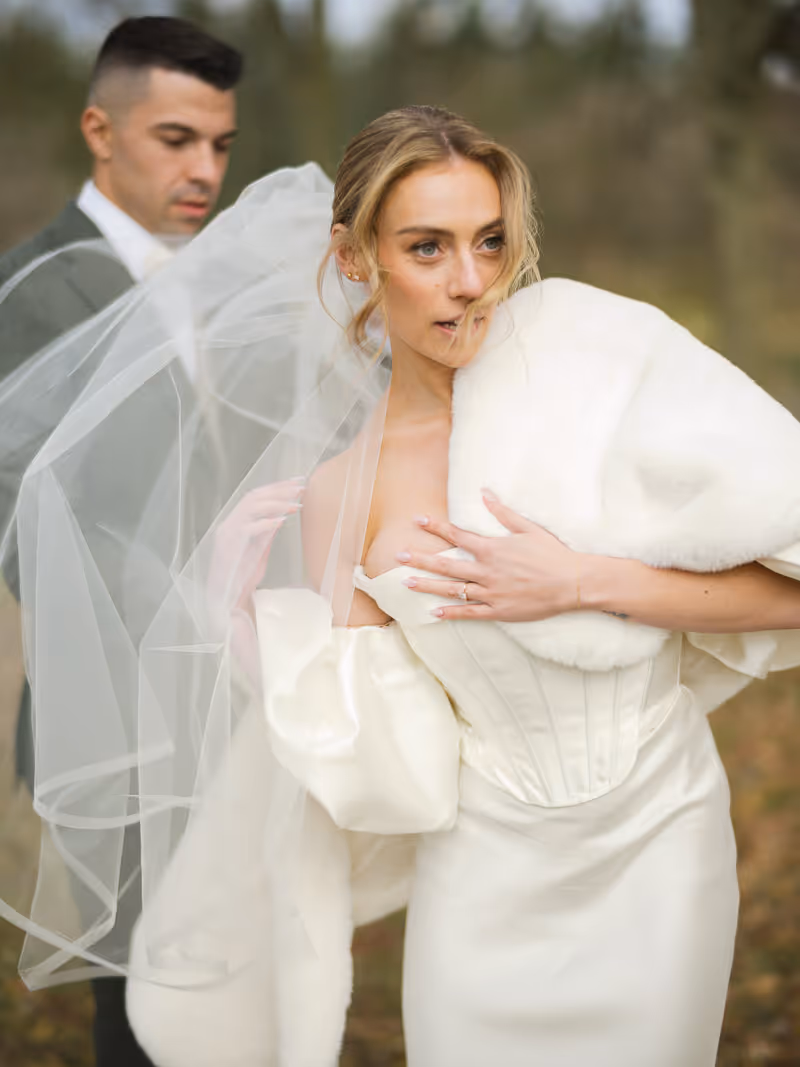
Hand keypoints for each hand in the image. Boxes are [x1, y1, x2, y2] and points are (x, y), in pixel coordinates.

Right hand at [208, 479, 303, 615]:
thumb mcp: (259, 551)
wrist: (226, 600)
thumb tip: (280, 517)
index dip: (276, 488)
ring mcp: (228, 534)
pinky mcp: (230, 546)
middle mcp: (229, 524)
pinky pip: (248, 528)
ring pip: (250, 507)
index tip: (297, 482)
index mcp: (235, 523)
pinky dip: (266, 522)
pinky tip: (282, 520)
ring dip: (276, 503)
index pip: (255, 497)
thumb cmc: (241, 577)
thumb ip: (266, 534)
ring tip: (296, 503)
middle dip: (278, 489)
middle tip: (301, 487)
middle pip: (253, 497)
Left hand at [398, 490, 581, 621]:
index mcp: (492, 549)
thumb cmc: (552, 554)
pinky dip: (451, 613)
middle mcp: (487, 571)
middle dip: (421, 559)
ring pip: (452, 589)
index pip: (457, 535)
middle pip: (446, 564)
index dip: (435, 527)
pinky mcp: (498, 611)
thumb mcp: (528, 528)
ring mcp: (491, 593)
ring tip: (407, 583)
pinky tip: (433, 613)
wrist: (573, 583)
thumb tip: (485, 493)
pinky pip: (469, 613)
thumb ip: (502, 513)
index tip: (417, 520)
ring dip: (428, 585)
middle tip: (399, 557)